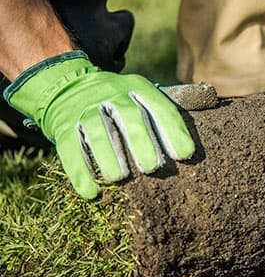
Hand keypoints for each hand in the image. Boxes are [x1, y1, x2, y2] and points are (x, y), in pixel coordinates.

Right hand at [3, 51, 195, 198]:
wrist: (66, 85)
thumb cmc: (117, 101)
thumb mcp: (139, 95)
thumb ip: (161, 115)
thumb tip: (189, 150)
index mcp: (137, 87)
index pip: (159, 107)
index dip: (173, 131)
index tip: (185, 156)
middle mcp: (111, 93)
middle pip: (129, 116)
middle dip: (142, 141)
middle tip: (152, 167)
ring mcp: (85, 108)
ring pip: (97, 131)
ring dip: (109, 156)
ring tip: (120, 178)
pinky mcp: (63, 125)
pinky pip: (69, 148)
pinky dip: (80, 172)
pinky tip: (91, 192)